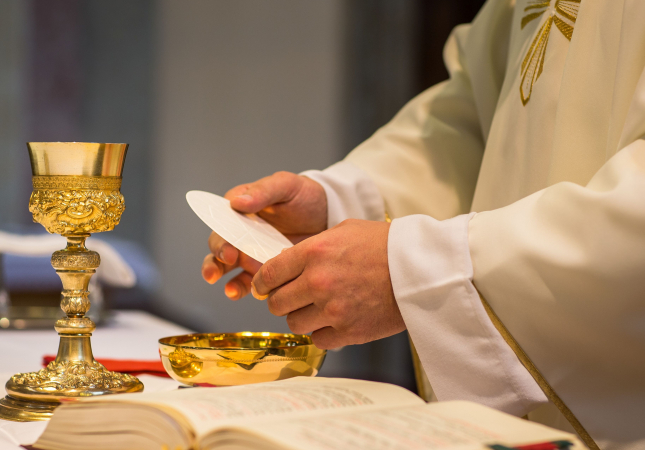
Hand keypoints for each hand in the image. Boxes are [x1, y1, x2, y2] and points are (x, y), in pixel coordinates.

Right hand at [201, 171, 327, 298]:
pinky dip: (239, 288)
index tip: (227, 250)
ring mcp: (249, 251)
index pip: (221, 221)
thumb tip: (237, 202)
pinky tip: (239, 293)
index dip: (220, 237)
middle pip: (219, 246)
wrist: (328, 215)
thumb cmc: (305, 195)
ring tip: (230, 290)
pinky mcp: (262, 268)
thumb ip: (263, 191)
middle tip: (225, 266)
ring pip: (225, 266)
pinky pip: (246, 281)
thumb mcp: (286, 185)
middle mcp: (240, 231)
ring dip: (222, 278)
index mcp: (240, 208)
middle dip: (216, 260)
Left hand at [251, 219, 405, 348]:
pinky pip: (317, 339)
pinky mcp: (349, 331)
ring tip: (317, 308)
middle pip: (276, 302)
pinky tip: (334, 320)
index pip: (268, 274)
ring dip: (301, 317)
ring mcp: (333, 309)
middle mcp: (318, 282)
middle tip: (291, 298)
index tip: (263, 286)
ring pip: (294, 323)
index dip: (262, 282)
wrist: (421, 269)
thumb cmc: (385, 245)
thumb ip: (312, 245)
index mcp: (314, 253)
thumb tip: (287, 261)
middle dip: (281, 300)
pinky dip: (322, 332)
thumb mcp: (345, 230)